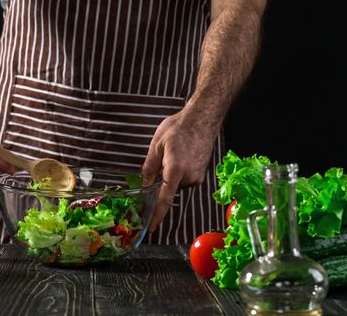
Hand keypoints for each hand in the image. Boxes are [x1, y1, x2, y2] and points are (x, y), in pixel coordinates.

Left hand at [142, 110, 216, 232]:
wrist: (202, 119)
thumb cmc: (178, 128)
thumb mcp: (156, 145)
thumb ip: (149, 168)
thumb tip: (144, 186)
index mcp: (175, 169)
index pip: (164, 199)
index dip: (156, 215)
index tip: (150, 227)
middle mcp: (189, 176)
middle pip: (167, 190)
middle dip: (160, 181)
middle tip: (161, 159)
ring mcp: (197, 177)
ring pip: (175, 185)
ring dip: (170, 175)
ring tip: (173, 153)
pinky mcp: (201, 175)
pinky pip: (183, 180)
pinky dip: (178, 173)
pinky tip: (180, 156)